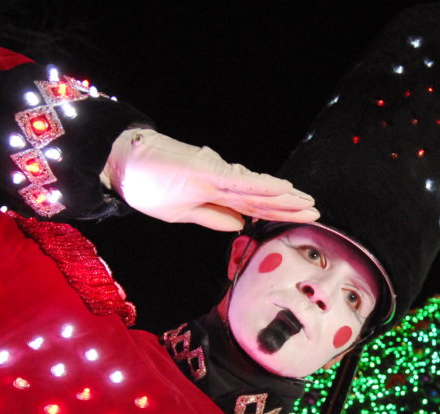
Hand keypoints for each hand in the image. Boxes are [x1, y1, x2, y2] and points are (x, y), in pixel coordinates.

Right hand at [100, 129, 318, 230]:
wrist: (123, 162)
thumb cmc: (149, 182)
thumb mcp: (182, 212)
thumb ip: (211, 217)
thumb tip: (239, 225)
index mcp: (216, 195)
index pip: (253, 205)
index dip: (277, 211)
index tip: (300, 216)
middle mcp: (221, 184)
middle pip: (262, 198)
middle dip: (289, 207)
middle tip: (316, 212)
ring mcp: (215, 177)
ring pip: (257, 190)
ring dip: (284, 198)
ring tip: (308, 203)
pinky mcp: (206, 171)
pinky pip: (241, 182)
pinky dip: (263, 186)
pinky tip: (283, 190)